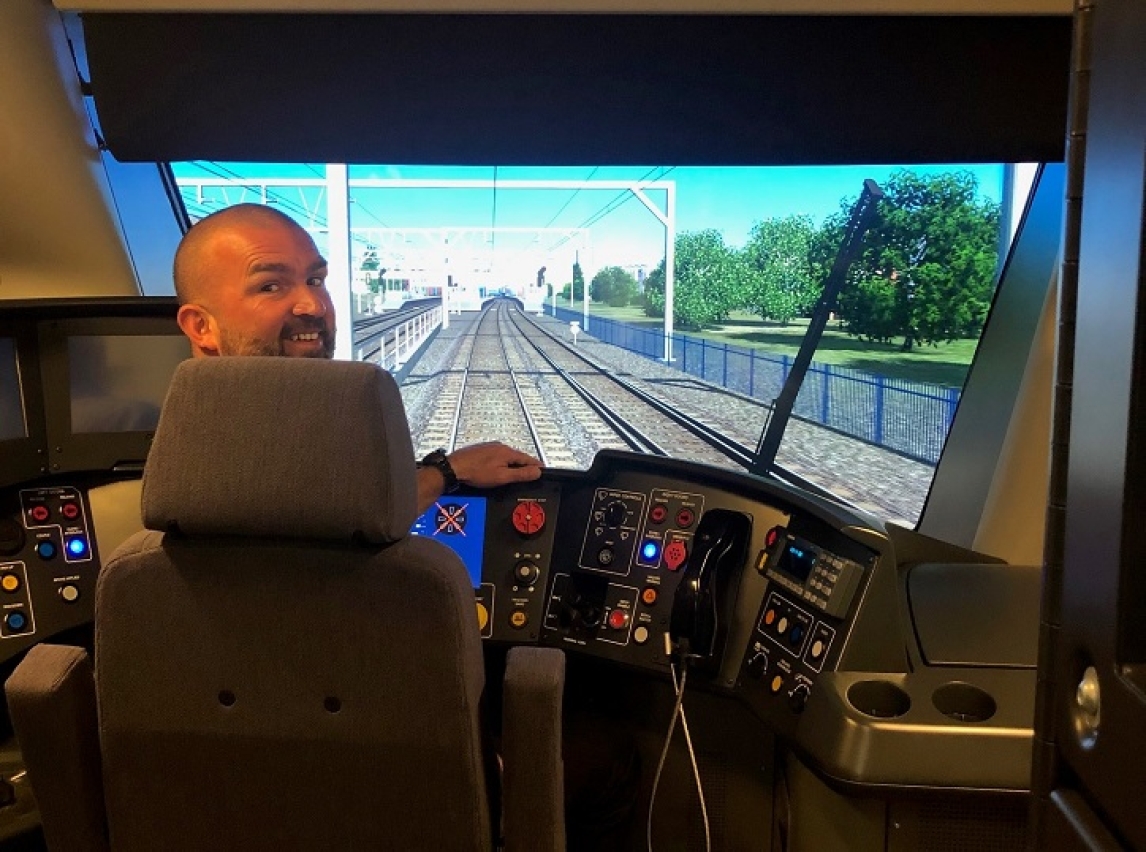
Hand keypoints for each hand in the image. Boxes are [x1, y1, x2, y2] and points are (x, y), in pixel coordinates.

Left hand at [416, 442, 542, 512]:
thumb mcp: (502, 477)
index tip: (543, 469)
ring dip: (512, 464)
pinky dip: (502, 463)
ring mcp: (489, 447)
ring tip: (516, 473)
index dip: (536, 466)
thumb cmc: (476, 472)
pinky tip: (499, 469)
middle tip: (531, 473)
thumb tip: (537, 471)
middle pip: (517, 457)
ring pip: (506, 456)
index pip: (527, 459)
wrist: (454, 467)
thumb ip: (521, 474)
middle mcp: (499, 446)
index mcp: (507, 452)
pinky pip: (496, 456)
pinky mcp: (480, 451)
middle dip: (524, 465)